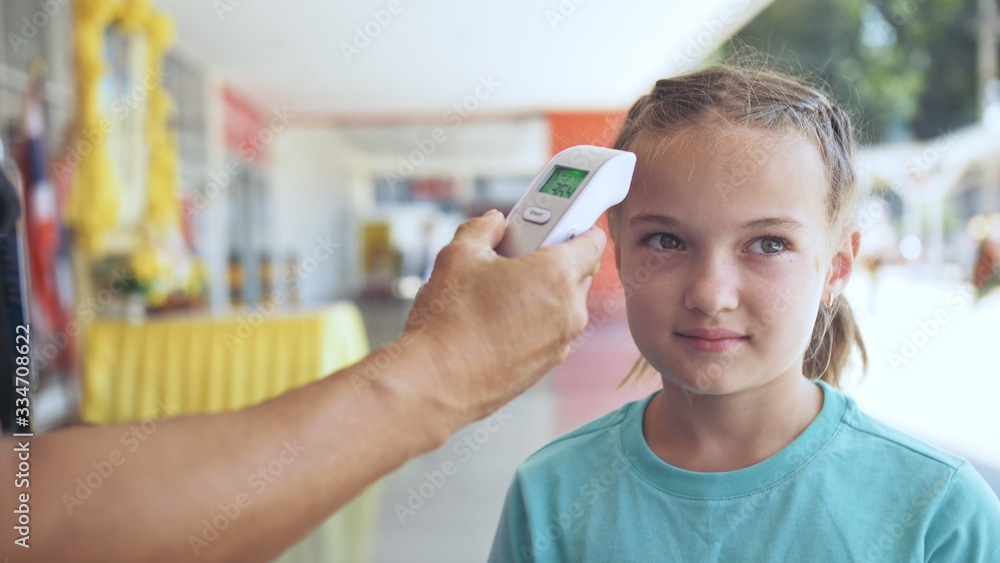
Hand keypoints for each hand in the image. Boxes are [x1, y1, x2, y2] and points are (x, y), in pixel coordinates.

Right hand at [399, 210, 606, 428]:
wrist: (434, 381)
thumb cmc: (449, 320)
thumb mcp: (459, 255)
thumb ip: (482, 229)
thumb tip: (492, 223)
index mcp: (558, 276)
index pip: (592, 240)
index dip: (574, 226)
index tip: (553, 224)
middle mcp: (569, 311)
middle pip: (579, 272)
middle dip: (553, 259)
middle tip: (514, 255)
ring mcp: (560, 343)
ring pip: (563, 304)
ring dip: (541, 292)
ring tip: (497, 291)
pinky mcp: (545, 366)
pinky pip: (548, 331)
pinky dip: (532, 321)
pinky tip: (495, 321)